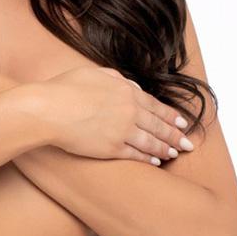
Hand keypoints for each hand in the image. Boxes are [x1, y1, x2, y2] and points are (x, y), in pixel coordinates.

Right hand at [39, 65, 195, 163]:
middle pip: (160, 126)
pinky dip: (148, 159)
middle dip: (176, 135)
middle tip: (189, 144)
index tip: (182, 123)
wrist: (47, 109)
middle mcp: (129, 111)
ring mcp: (122, 131)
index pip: (156, 106)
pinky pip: (136, 155)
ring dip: (166, 149)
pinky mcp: (111, 149)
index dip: (171, 116)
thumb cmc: (64, 88)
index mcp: (126, 91)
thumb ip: (117, 79)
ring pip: (152, 143)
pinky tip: (155, 162)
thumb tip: (132, 86)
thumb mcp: (94, 73)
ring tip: (175, 154)